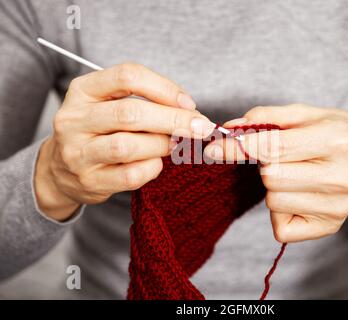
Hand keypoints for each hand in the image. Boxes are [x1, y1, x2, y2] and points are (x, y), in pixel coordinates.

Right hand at [35, 63, 215, 220]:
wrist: (61, 169)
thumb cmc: (99, 131)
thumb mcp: (110, 105)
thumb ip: (144, 102)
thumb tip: (190, 112)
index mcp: (83, 90)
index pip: (127, 76)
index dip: (164, 88)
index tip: (188, 103)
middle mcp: (74, 119)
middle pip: (130, 113)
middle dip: (173, 119)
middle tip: (200, 127)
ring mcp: (77, 152)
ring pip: (127, 146)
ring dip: (162, 145)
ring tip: (175, 145)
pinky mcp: (88, 180)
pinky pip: (129, 175)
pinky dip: (152, 168)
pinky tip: (157, 163)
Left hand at [204, 104, 347, 242]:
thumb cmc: (337, 134)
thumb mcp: (310, 114)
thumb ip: (268, 116)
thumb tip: (231, 128)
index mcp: (336, 141)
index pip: (274, 147)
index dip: (240, 146)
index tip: (216, 146)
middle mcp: (340, 177)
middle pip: (271, 177)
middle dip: (266, 164)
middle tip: (282, 157)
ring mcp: (336, 208)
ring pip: (273, 200)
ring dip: (273, 186)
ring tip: (295, 175)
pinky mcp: (328, 228)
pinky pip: (280, 227)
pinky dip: (280, 211)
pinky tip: (298, 195)